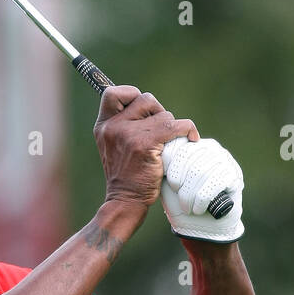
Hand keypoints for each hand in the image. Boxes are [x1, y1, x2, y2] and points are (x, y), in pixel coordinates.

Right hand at [94, 86, 197, 215]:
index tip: (143, 110)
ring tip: (169, 144)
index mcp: (103, 126)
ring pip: (163, 114)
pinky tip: (190, 138)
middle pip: (145, 99)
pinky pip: (174, 125)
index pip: (113, 93)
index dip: (131, 95)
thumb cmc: (125, 176)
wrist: (124, 200)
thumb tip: (151, 109)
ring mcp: (127, 135)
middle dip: (158, 111)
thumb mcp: (113, 147)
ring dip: (171, 127)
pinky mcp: (145, 144)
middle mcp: (112, 127)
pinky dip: (187, 130)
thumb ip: (124, 126)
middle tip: (161, 131)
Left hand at [161, 137, 243, 241]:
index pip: (179, 147)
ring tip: (188, 208)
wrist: (203, 227)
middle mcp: (210, 148)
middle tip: (179, 199)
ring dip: (189, 195)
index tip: (172, 187)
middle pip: (189, 157)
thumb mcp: (166, 183)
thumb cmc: (182, 203)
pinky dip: (201, 200)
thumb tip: (161, 152)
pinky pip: (212, 184)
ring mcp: (225, 160)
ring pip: (200, 171)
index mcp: (192, 146)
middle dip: (179, 183)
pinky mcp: (234, 175)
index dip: (172, 170)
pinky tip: (199, 209)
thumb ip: (164, 165)